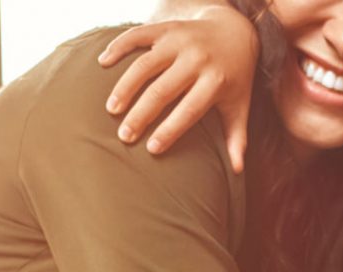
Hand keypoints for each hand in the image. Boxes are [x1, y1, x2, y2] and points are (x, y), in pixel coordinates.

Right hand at [97, 7, 256, 171]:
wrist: (234, 30)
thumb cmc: (233, 77)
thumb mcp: (239, 105)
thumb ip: (236, 137)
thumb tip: (237, 171)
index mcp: (216, 81)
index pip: (189, 110)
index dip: (170, 130)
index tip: (151, 149)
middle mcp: (197, 59)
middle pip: (162, 90)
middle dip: (141, 114)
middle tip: (123, 136)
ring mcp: (179, 41)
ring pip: (145, 64)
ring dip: (125, 87)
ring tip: (110, 109)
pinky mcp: (166, 28)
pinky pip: (137, 35)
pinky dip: (118, 46)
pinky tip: (102, 62)